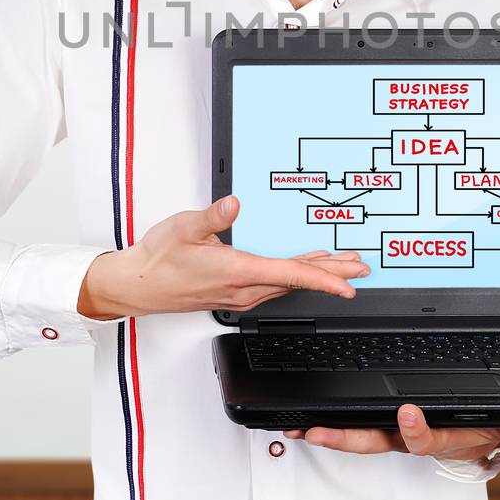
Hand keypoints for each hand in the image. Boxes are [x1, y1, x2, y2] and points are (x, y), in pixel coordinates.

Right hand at [77, 195, 370, 318]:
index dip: (323, 279)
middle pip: (297, 281)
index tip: (348, 285)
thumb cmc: (159, 258)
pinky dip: (295, 277)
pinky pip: (274, 287)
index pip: (290, 275)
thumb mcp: (183, 228)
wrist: (139, 286)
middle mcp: (244, 289)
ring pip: (287, 285)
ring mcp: (240, 295)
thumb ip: (212, 216)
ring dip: (316, 275)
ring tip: (341, 267)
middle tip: (361, 270)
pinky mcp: (235, 294)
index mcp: (237, 271)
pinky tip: (303, 271)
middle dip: (332, 275)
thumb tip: (234, 204)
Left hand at [284, 403, 499, 466]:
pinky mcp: (379, 425)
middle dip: (344, 438)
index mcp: (436, 438)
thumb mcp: (499, 429)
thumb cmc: (479, 430)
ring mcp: (390, 433)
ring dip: (327, 432)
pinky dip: (328, 425)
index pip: (422, 438)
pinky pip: (352, 426)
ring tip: (299, 427)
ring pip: (356, 435)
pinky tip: (303, 422)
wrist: (469, 439)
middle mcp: (407, 438)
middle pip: (373, 441)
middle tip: (318, 431)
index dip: (414, 429)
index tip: (407, 412)